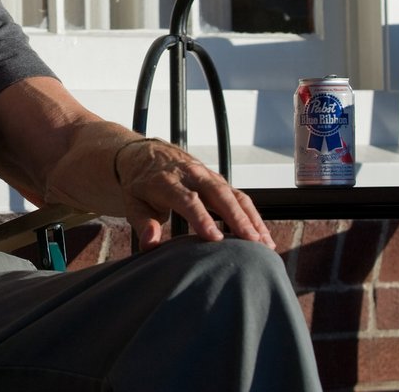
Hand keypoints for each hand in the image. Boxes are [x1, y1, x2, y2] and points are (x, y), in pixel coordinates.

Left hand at [115, 139, 274, 251]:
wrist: (145, 154)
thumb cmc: (139, 185)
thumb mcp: (132, 203)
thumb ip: (142, 223)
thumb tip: (150, 243)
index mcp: (168, 181)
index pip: (188, 200)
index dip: (202, 219)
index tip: (215, 238)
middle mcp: (192, 176)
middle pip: (219, 195)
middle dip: (237, 218)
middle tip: (252, 242)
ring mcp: (209, 177)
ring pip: (235, 195)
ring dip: (252, 218)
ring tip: (265, 244)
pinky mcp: (219, 181)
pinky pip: (240, 197)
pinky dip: (253, 215)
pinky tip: (263, 236)